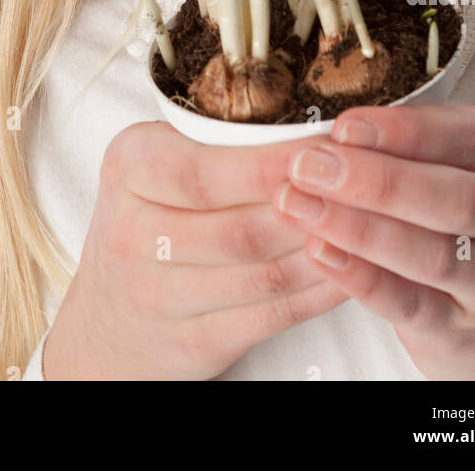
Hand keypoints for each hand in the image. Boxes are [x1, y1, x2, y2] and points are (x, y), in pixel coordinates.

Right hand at [43, 120, 349, 379]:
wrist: (107, 317)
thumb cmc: (148, 217)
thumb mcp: (158, 162)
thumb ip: (215, 142)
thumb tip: (309, 130)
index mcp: (129, 167)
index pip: (208, 170)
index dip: (276, 165)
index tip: (331, 147)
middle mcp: (131, 233)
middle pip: (242, 228)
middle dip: (312, 211)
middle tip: (364, 190)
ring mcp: (156, 296)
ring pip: (263, 276)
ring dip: (324, 253)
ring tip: (368, 228)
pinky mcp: (189, 343)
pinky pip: (270, 316)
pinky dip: (318, 294)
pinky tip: (348, 271)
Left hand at [273, 103, 474, 379]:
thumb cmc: (473, 226)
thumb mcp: (457, 169)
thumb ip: (402, 149)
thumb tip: (322, 134)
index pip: (461, 136)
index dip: (401, 132)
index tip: (343, 127)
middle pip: (451, 196)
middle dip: (375, 180)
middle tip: (309, 167)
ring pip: (433, 254)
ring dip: (358, 228)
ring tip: (300, 206)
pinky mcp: (461, 329)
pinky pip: (413, 304)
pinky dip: (365, 279)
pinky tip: (322, 253)